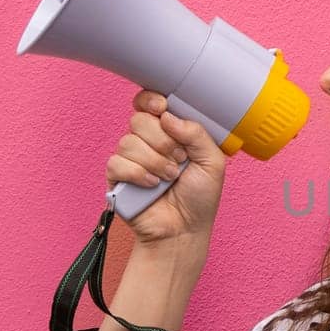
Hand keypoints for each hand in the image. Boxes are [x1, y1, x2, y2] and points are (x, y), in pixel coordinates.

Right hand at [106, 89, 227, 245]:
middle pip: (139, 119)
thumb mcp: (213, 161)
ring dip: (155, 162)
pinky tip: (152, 185)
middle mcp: (147, 141)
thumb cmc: (200, 197)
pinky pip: (117, 162)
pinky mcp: (116, 177)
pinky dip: (138, 174)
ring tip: (169, 178)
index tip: (163, 108)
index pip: (149, 102)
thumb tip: (168, 116)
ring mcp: (130, 158)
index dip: (151, 100)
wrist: (185, 229)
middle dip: (163, 141)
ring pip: (128, 141)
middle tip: (179, 160)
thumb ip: (197, 133)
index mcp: (169, 131)